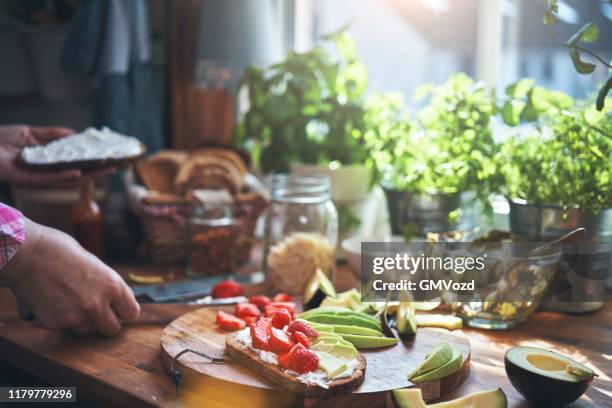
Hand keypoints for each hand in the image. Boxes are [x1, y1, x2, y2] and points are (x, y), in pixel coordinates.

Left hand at [0, 125, 114, 185]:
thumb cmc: (1, 138)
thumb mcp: (31, 133)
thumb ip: (53, 135)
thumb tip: (76, 135)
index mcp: (47, 162)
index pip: (74, 163)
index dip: (92, 162)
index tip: (109, 158)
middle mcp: (45, 172)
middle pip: (76, 175)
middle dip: (96, 172)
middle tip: (115, 168)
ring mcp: (38, 177)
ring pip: (67, 180)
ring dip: (87, 177)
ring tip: (105, 172)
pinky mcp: (27, 179)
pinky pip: (49, 180)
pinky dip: (64, 177)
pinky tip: (78, 174)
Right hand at [6, 219, 139, 335]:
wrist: (30, 255)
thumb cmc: (61, 252)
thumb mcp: (95, 265)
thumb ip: (105, 286)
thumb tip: (113, 300)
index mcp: (113, 286)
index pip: (132, 313)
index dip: (124, 312)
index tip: (118, 311)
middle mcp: (99, 304)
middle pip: (113, 329)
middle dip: (105, 322)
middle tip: (95, 312)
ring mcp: (78, 317)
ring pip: (88, 331)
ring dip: (82, 323)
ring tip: (70, 304)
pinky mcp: (58, 324)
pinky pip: (66, 329)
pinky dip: (62, 321)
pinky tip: (55, 304)